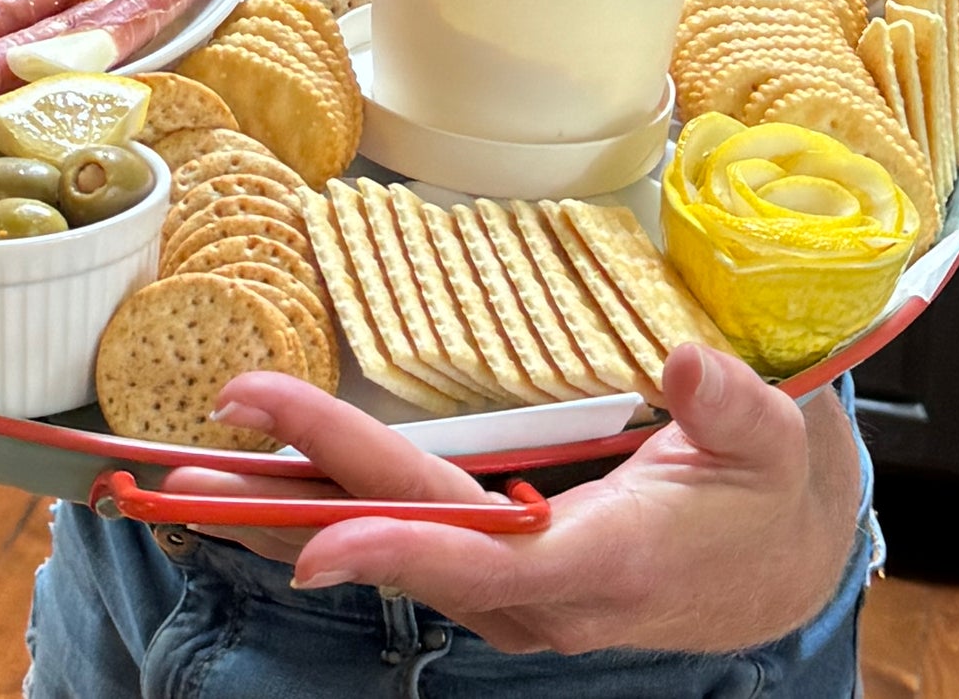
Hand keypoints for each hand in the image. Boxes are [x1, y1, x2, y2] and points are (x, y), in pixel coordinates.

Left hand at [161, 348, 860, 658]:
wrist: (775, 563)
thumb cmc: (765, 494)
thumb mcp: (773, 442)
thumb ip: (731, 408)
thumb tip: (683, 364)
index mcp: (603, 560)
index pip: (487, 557)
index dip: (400, 549)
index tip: (320, 541)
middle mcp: (538, 593)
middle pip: (403, 544)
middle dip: (300, 504)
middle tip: (199, 466)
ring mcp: (508, 592)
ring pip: (382, 553)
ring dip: (284, 517)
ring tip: (183, 485)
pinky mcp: (494, 572)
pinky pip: (395, 546)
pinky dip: (320, 520)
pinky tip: (257, 499)